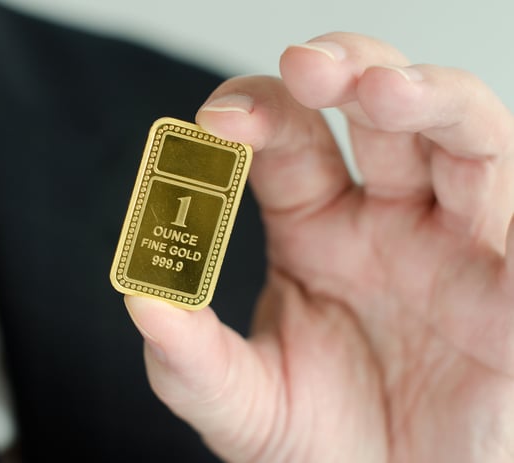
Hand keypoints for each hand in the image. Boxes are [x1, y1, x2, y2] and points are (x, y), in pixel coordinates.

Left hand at [123, 32, 513, 461]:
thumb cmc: (324, 448)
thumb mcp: (246, 408)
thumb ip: (192, 360)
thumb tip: (140, 298)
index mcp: (313, 225)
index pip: (285, 136)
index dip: (254, 113)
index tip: (214, 125)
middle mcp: (385, 218)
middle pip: (377, 109)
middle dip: (347, 71)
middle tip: (306, 69)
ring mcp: (455, 244)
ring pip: (462, 137)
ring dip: (431, 100)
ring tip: (386, 92)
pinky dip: (510, 196)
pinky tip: (478, 178)